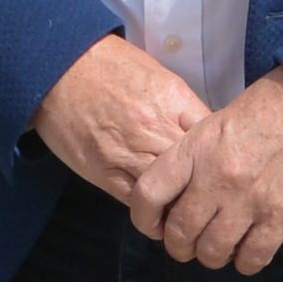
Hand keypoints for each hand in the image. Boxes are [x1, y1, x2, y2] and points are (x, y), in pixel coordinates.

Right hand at [30, 34, 210, 211]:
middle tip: (213, 199)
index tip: (222, 165)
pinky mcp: (104, 172)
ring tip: (190, 214)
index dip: (221, 155)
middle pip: (196, 171)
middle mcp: (155, 129)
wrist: (59, 66)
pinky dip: (152, 212)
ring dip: (181, 205)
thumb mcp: (158, 76)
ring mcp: (128, 153)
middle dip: (207, 187)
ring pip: (169, 193)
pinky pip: (137, 201)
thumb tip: (207, 133)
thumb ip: (183, 107)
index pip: (212, 138)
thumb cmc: (110, 66)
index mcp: (173, 101)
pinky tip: (160, 215)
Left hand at [150, 68, 282, 272]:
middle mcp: (216, 178)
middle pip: (179, 232)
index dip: (144, 219)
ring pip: (212, 252)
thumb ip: (193, 155)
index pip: (149, 193)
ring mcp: (249, 200)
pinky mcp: (282, 216)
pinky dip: (246, 263)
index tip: (154, 227)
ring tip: (219, 250)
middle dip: (180, 247)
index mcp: (195, 149)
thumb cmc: (269, 109)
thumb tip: (173, 187)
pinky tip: (248, 253)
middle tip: (188, 246)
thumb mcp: (218, 120)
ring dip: (212, 257)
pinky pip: (252, 258)